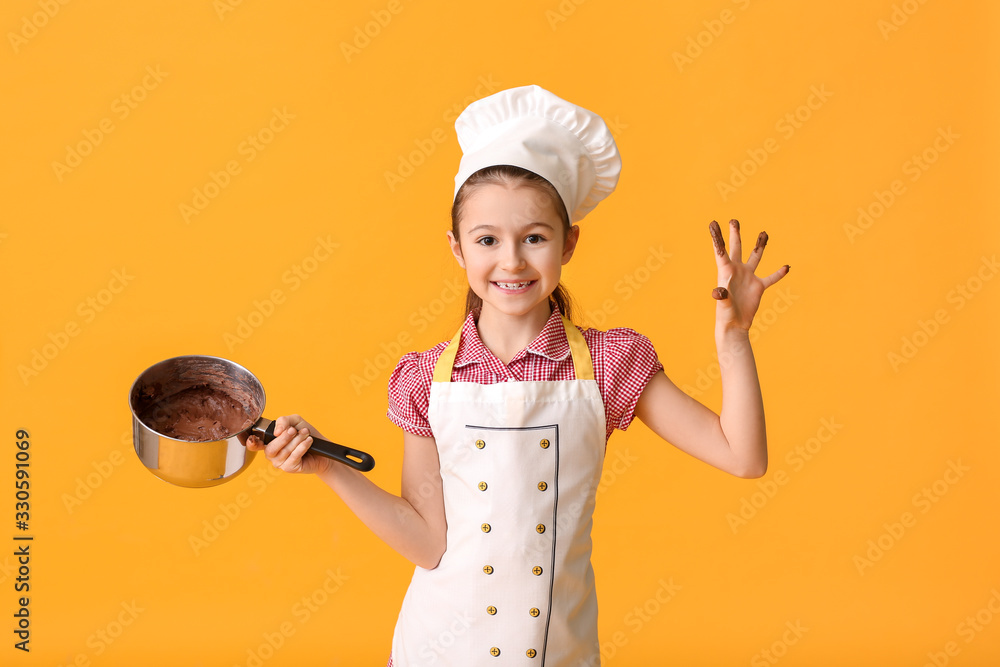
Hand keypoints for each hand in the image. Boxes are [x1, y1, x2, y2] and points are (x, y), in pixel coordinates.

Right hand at [246, 414, 330, 475]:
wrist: (322, 449)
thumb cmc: (306, 434)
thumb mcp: (295, 422)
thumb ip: (284, 421)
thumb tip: (277, 431)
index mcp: (269, 442)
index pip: (254, 445)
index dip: (251, 443)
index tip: (253, 438)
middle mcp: (272, 454)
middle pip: (270, 448)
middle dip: (284, 438)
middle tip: (295, 430)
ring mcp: (279, 463)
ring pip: (284, 451)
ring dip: (297, 440)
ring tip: (306, 433)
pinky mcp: (289, 468)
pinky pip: (294, 457)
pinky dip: (302, 447)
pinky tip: (308, 441)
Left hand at [708, 219, 789, 333]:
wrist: (735, 326)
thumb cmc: (725, 316)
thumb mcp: (723, 305)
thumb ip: (722, 297)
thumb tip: (718, 292)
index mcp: (726, 272)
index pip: (721, 251)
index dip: (718, 238)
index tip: (713, 224)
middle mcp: (737, 271)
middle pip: (736, 248)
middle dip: (735, 234)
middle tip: (733, 220)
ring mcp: (748, 277)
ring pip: (755, 257)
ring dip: (760, 245)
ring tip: (763, 233)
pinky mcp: (758, 287)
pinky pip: (771, 277)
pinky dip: (779, 273)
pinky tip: (787, 267)